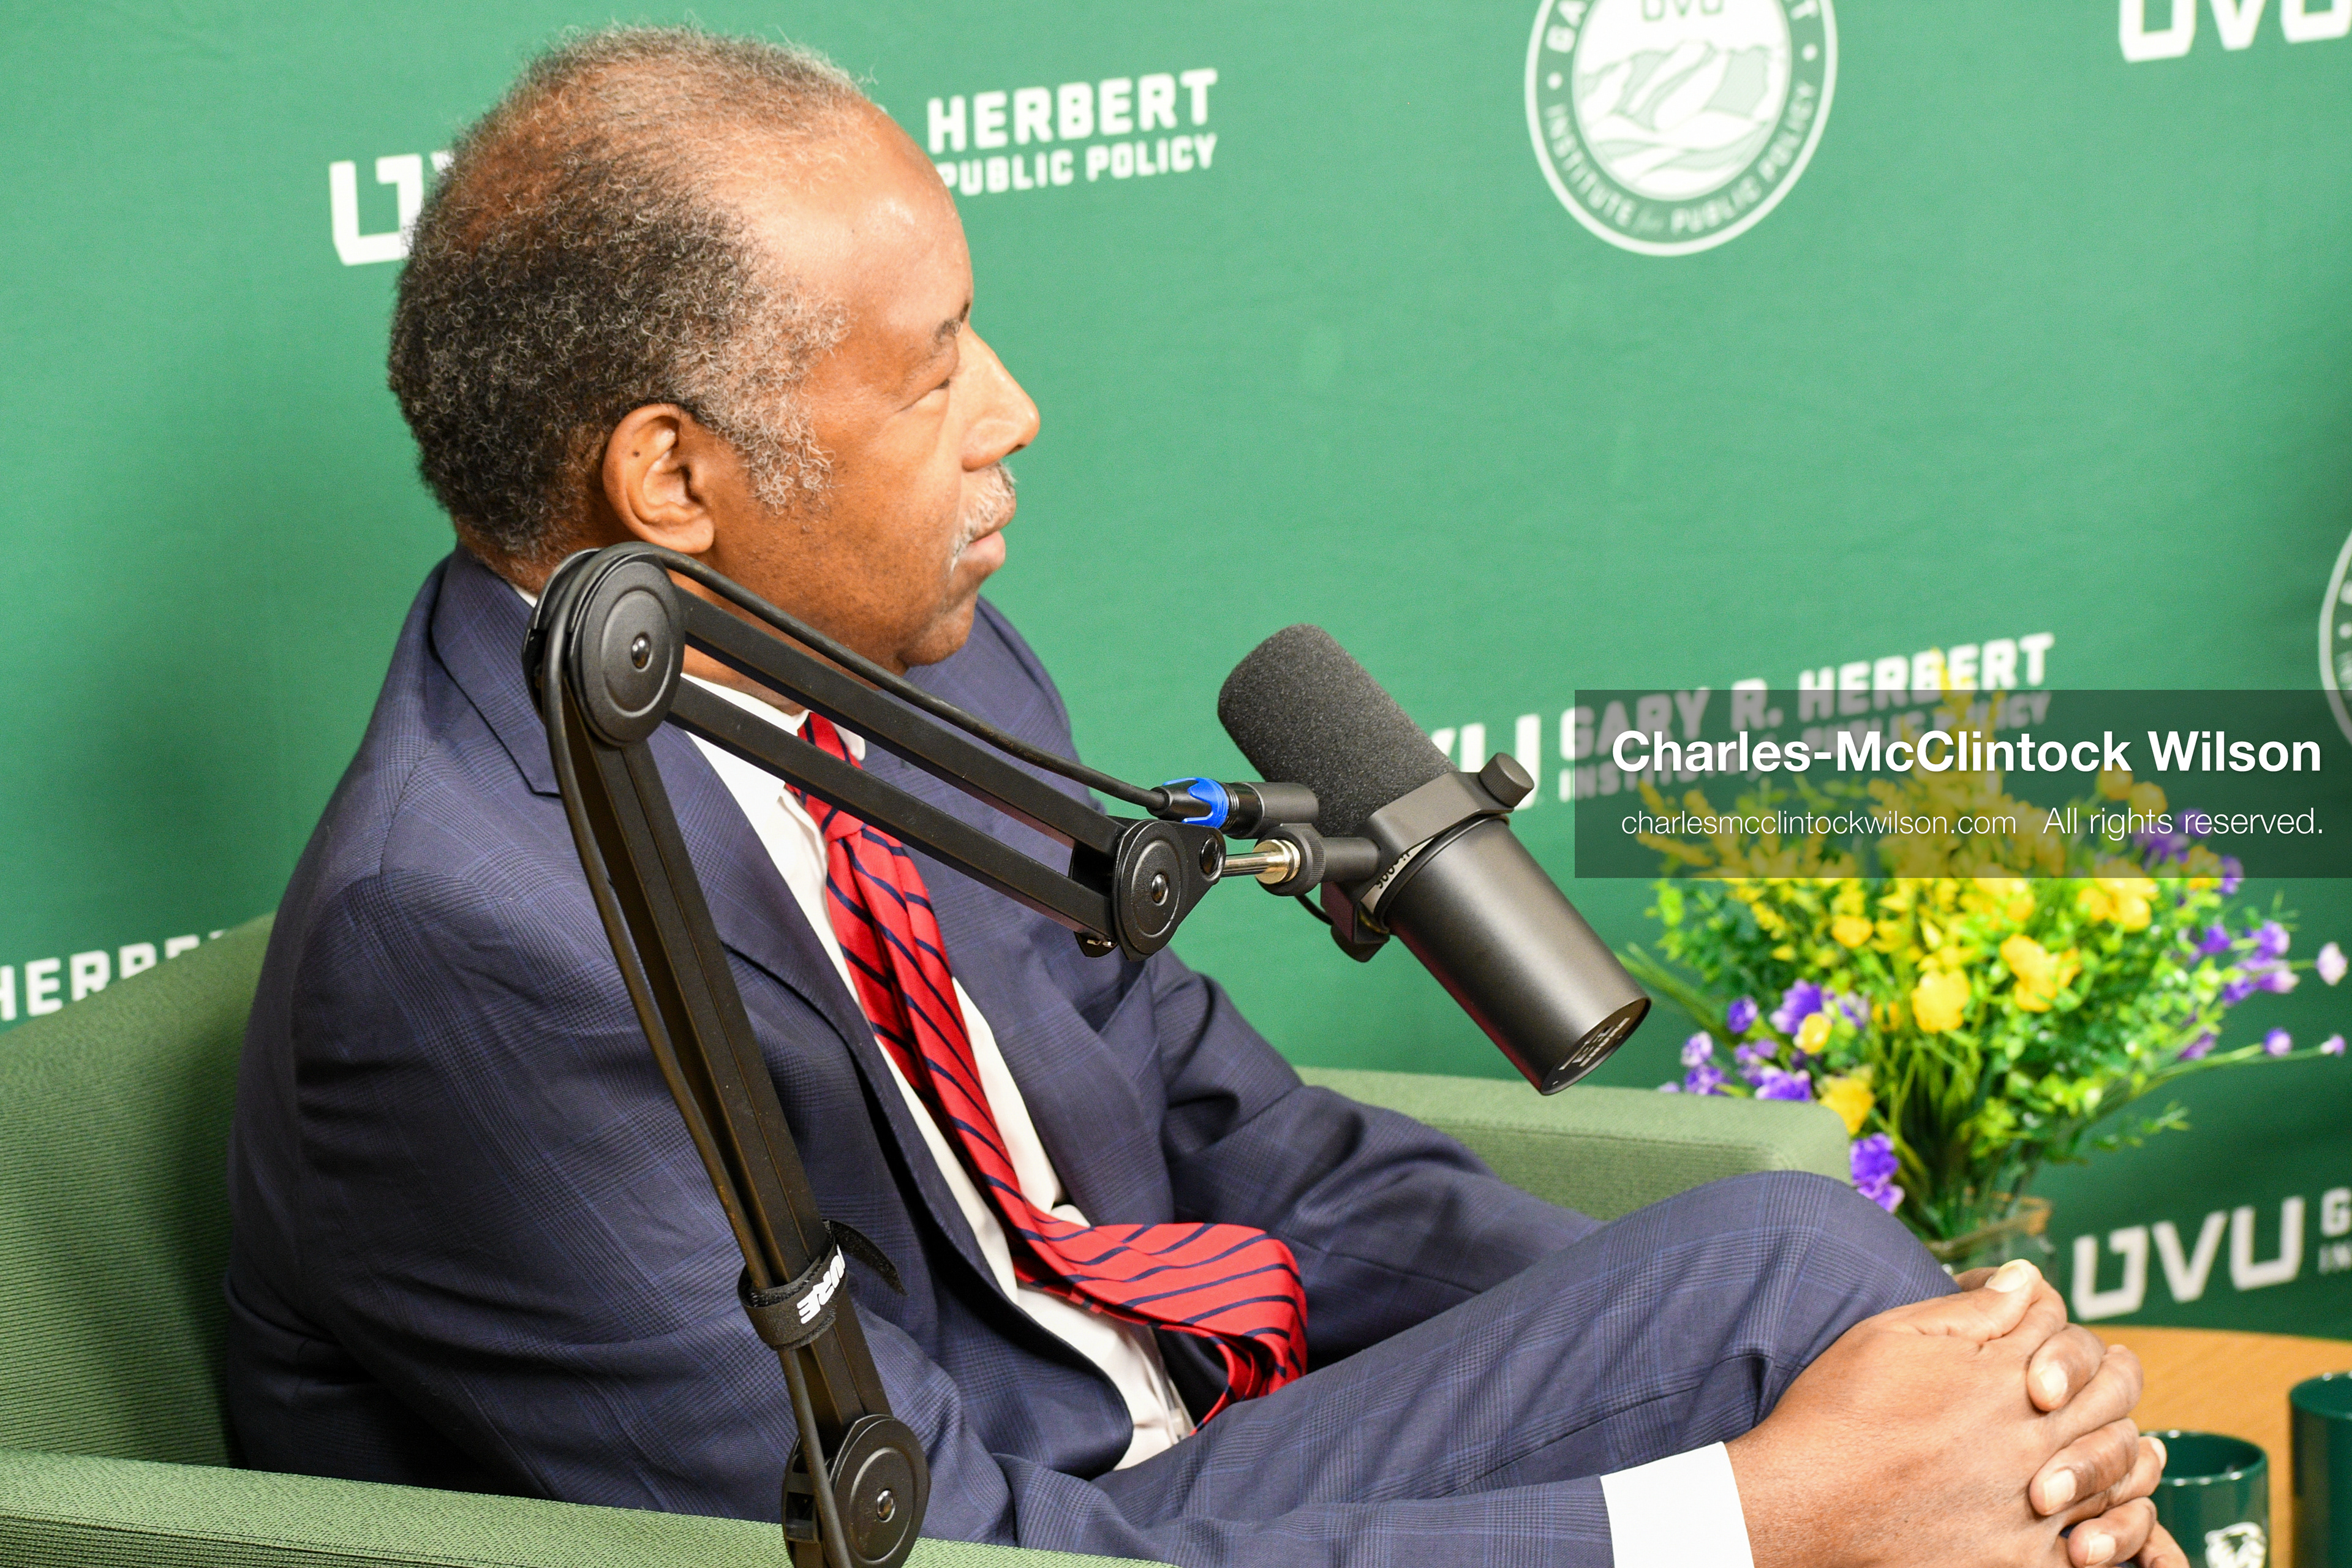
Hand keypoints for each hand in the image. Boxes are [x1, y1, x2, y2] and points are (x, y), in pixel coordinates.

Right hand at [1727, 1259, 2166, 1567]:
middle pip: (2110, 1388)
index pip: (2060, 1325)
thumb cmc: (1835, 1416)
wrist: (1802, 1507)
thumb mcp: (1890, 1336)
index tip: (2036, 1324)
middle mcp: (2028, 1432)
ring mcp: (2033, 1498)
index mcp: (1998, 1372)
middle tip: (2099, 1376)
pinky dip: (2124, 1522)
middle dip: (2108, 1372)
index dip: (2053, 1317)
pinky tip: (2117, 1509)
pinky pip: (2107, 1539)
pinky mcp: (2024, 1557)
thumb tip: (2026, 1278)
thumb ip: (1969, 1310)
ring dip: (2128, 1443)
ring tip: (2127, 1440)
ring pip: (2121, 1461)